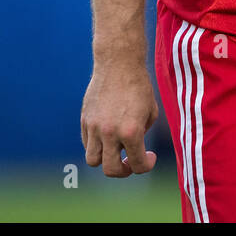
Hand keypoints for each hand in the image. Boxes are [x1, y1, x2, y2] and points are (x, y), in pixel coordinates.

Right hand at [81, 59, 158, 176]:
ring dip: (105, 160)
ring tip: (116, 150)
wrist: (118, 64)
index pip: (137, 164)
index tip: (150, 157)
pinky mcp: (84, 120)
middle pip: (110, 170)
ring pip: (93, 160)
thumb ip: (142, 134)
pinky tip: (109, 134)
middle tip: (130, 162)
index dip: (146, 166)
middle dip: (123, 171)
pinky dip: (98, 145)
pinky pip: (87, 143)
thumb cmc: (139, 87)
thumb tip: (133, 150)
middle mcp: (110, 133)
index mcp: (131, 131)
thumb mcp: (150, 112)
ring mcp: (94, 127)